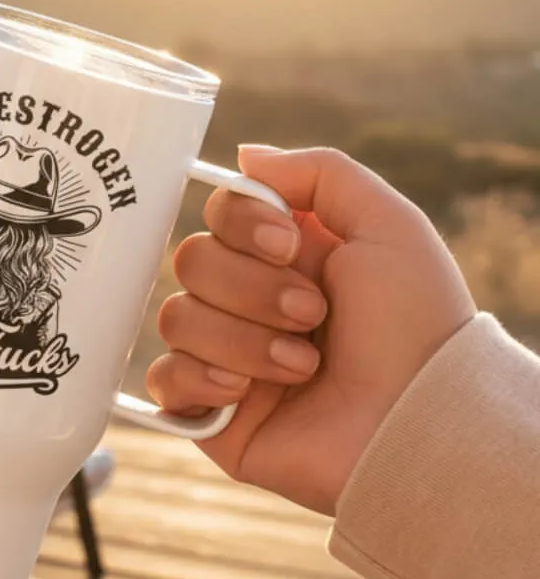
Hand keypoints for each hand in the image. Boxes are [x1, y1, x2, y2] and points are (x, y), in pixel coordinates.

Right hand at [147, 145, 475, 514]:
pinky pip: (162, 378)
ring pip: (176, 318)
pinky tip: (245, 395)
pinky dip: (200, 379)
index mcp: (285, 257)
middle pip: (190, 260)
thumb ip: (319, 173)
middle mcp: (249, 302)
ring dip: (244, 340)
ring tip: (302, 367)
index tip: (291, 248)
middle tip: (313, 317)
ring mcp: (225, 357)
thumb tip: (244, 156)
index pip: (219, 215)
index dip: (243, 225)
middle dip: (252, 289)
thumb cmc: (415, 327)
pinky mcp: (209, 411)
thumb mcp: (388, 225)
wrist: (415, 421)